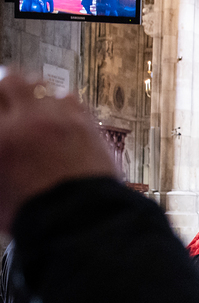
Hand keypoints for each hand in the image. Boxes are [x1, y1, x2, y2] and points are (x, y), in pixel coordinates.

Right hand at [0, 69, 117, 232]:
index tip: (1, 113)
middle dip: (5, 85)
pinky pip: (69, 98)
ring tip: (30, 101)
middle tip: (6, 95)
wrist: (81, 222)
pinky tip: (58, 113)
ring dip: (32, 90)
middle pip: (10, 80)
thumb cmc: (34, 214)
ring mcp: (59, 119)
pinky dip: (59, 102)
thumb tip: (4, 148)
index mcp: (0, 138)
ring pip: (41, 85)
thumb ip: (0, 158)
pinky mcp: (86, 124)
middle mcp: (26, 121)